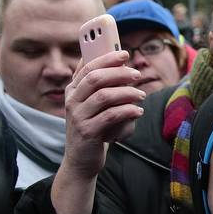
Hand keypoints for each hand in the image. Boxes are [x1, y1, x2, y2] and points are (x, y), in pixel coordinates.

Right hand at [50, 51, 142, 213]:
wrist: (82, 159)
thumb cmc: (93, 127)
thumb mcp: (92, 104)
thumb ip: (98, 84)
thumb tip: (110, 57)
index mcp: (73, 90)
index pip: (88, 67)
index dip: (107, 58)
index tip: (125, 54)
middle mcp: (72, 101)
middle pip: (95, 78)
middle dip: (118, 73)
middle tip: (137, 75)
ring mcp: (78, 117)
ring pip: (104, 96)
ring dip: (126, 93)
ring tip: (141, 95)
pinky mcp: (87, 132)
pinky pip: (110, 116)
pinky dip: (127, 111)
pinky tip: (138, 111)